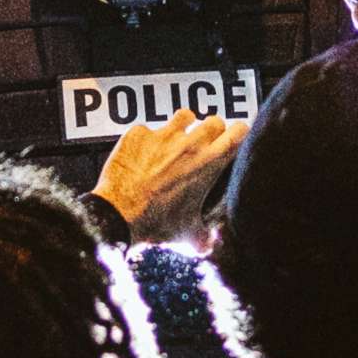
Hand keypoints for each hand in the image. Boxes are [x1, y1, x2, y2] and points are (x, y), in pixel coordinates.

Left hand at [91, 108, 247, 245]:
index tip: (234, 140)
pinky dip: (148, 139)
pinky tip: (142, 154)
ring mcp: (164, 134)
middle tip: (203, 146)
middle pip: (215, 121)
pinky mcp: (139, 133)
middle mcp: (191, 143)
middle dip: (212, 131)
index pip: (240, 131)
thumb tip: (210, 243)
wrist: (118, 215)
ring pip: (186, 115)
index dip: (239, 134)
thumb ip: (205, 237)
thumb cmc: (156, 223)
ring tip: (176, 142)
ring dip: (184, 126)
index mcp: (210, 163)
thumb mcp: (188, 234)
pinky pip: (148, 128)